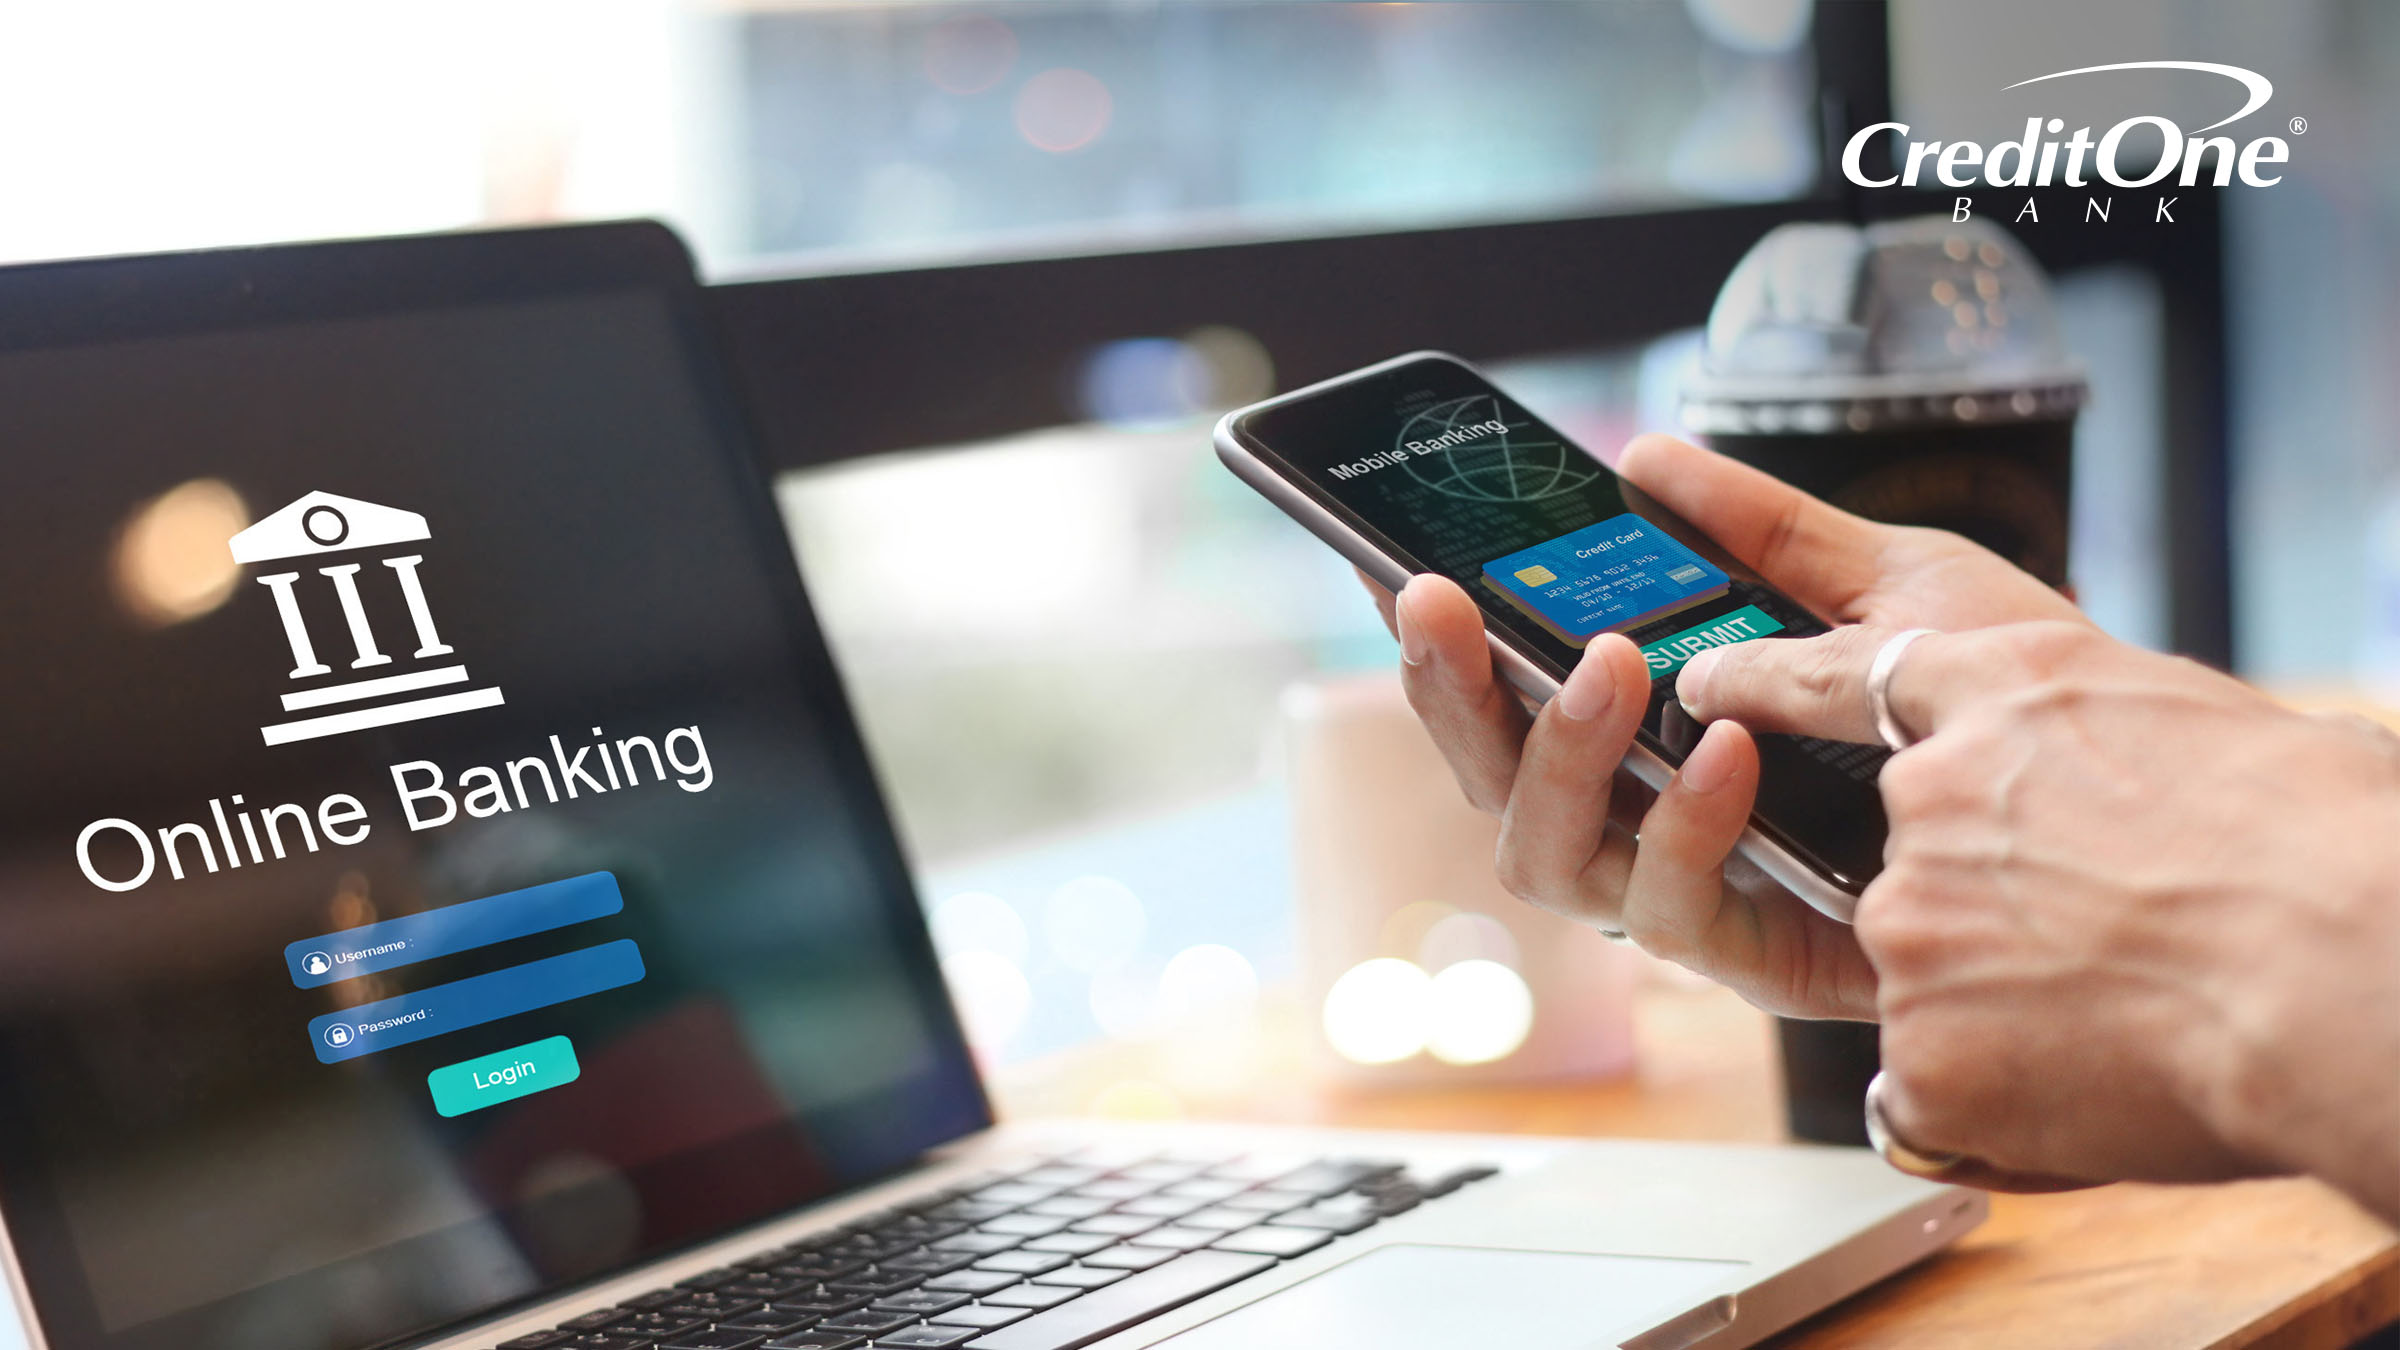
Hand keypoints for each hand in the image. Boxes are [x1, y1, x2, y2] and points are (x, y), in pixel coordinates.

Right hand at [1372, 433, 2086, 1018]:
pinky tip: (1722, 748)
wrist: (2136, 808)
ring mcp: (1692, 896)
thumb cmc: (2010, 697)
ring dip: (1561, 753)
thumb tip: (1645, 455)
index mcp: (1655, 738)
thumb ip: (1759, 527)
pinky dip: (1681, 826)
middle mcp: (1649, 823)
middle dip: (1450, 692)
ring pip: (1545, 857)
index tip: (1406, 572)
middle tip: (1443, 602)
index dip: (1444, 650)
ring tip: (1609, 663)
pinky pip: (1669, 917)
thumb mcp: (1883, 581)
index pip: (1510, 700)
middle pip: (1491, 781)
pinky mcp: (1755, 961)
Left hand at [1678, 619, 2399, 1211]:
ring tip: (2128, 1012)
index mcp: (2013, 689)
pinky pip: (1936, 1081)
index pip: (1843, 670)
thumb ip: (2122, 744)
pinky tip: (2099, 1076)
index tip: (1712, 687)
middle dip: (1982, 911)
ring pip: (1927, 972)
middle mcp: (1931, 795)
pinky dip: (2003, 1094)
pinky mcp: (1905, 1034)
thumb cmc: (2330, 851)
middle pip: (1902, 858)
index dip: (1769, 684)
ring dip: (2005, 1003)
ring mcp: (1906, 915)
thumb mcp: (2212, 729)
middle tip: (2096, 943)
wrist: (2340, 970)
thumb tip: (2157, 781)